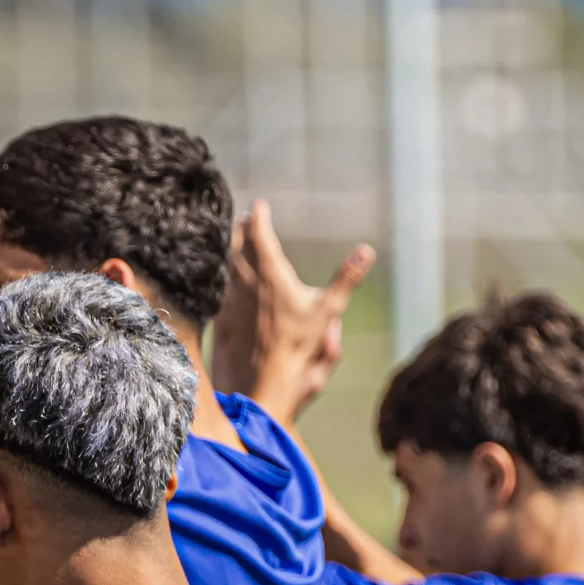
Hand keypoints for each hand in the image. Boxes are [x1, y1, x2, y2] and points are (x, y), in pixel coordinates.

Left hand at [211, 200, 373, 425]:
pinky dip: (219, 273)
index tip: (260, 206)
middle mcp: (246, 281)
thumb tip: (367, 250)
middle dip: (242, 229)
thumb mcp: (327, 310)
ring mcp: (230, 298)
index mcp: (270, 273)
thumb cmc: (298, 346)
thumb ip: (346, 278)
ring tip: (233, 241)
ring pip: (225, 263)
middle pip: (237, 244)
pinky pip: (217, 285)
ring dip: (229, 248)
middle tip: (245, 220)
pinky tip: (221, 277)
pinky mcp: (221, 315)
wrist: (263, 378)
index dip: (259, 217)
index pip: (259, 234)